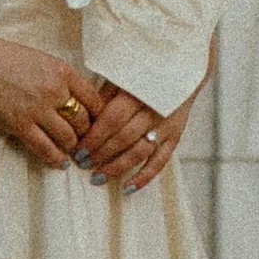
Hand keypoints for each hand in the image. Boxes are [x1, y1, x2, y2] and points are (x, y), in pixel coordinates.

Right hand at [0, 36, 106, 170]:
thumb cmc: (4, 59)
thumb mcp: (41, 59)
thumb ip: (61, 77)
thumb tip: (78, 97)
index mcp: (62, 71)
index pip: (94, 99)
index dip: (98, 115)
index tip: (96, 123)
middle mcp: (54, 90)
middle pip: (83, 121)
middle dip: (86, 134)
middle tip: (85, 141)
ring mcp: (37, 109)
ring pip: (68, 137)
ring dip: (71, 146)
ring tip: (71, 150)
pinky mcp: (19, 125)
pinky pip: (45, 148)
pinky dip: (55, 158)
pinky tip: (59, 163)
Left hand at [78, 49, 213, 193]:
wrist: (182, 69)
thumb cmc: (142, 73)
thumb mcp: (122, 76)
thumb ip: (104, 97)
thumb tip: (82, 120)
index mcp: (137, 92)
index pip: (112, 120)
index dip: (94, 137)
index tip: (77, 149)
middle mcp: (153, 110)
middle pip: (123, 138)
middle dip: (100, 154)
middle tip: (82, 164)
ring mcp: (166, 125)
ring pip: (140, 153)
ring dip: (117, 168)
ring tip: (97, 178)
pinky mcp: (176, 137)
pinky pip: (160, 162)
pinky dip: (144, 178)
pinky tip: (127, 189)